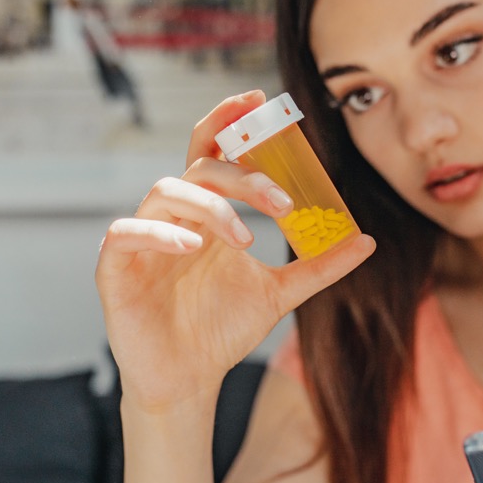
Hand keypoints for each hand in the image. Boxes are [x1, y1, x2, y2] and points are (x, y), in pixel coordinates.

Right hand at [96, 90, 375, 413]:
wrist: (188, 381)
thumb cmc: (221, 330)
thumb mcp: (280, 294)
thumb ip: (319, 265)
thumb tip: (367, 240)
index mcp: (206, 213)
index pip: (212, 150)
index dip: (228, 119)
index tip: (259, 101)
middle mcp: (172, 216)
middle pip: (199, 167)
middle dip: (241, 174)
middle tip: (282, 201)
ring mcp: (141, 239)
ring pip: (165, 191)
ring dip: (211, 207)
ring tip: (246, 240)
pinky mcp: (114, 268)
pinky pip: (126, 233)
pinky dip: (158, 233)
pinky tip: (192, 249)